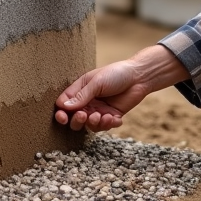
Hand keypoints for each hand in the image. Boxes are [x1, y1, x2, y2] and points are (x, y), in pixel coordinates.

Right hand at [54, 45, 189, 131]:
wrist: (139, 77)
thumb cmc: (116, 73)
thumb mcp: (97, 82)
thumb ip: (81, 95)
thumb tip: (63, 106)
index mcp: (80, 90)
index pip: (64, 104)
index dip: (61, 112)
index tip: (62, 117)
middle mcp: (88, 102)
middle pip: (74, 119)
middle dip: (77, 120)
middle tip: (84, 115)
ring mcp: (99, 110)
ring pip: (89, 125)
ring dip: (94, 123)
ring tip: (103, 115)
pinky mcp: (111, 117)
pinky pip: (104, 127)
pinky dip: (107, 125)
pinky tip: (114, 118)